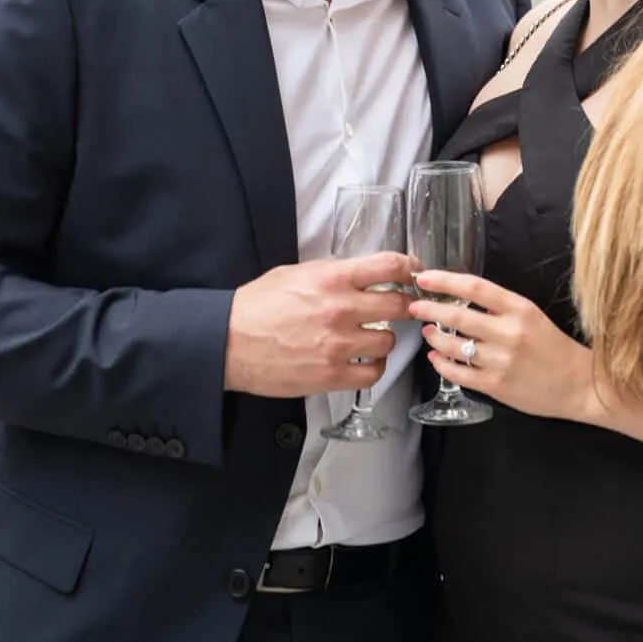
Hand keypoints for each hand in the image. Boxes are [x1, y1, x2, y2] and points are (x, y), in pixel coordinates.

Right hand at [225, 254, 413, 396]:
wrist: (229, 342)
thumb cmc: (257, 306)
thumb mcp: (295, 273)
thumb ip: (333, 273)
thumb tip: (362, 274)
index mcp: (332, 278)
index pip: (389, 266)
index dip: (409, 267)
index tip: (414, 272)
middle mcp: (340, 309)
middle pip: (399, 305)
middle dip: (403, 305)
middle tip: (399, 308)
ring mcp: (338, 345)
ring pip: (389, 341)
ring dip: (384, 339)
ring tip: (370, 337)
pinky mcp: (331, 375)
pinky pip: (373, 373)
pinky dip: (374, 367)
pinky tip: (364, 360)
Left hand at [410, 270, 590, 418]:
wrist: (580, 384)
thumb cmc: (554, 347)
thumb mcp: (532, 315)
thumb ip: (500, 307)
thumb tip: (462, 297)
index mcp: (520, 309)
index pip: (475, 288)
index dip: (445, 281)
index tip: (425, 278)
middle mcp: (509, 333)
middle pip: (458, 315)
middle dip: (430, 309)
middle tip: (415, 307)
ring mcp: (501, 361)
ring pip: (453, 346)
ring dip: (435, 337)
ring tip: (429, 332)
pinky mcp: (495, 386)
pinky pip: (458, 373)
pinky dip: (442, 364)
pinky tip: (437, 357)